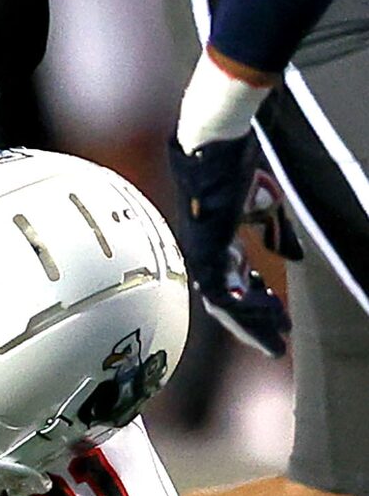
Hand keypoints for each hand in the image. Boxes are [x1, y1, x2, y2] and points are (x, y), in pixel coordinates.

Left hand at [167, 130, 303, 356]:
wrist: (214, 149)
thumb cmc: (236, 171)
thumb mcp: (266, 207)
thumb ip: (276, 233)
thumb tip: (292, 258)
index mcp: (217, 245)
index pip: (234, 287)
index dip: (256, 307)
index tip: (279, 320)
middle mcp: (206, 254)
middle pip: (226, 304)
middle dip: (253, 326)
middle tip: (276, 346)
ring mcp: (202, 254)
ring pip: (224, 305)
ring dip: (252, 323)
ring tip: (276, 337)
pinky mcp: (205, 250)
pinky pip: (222, 292)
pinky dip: (244, 306)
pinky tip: (267, 313)